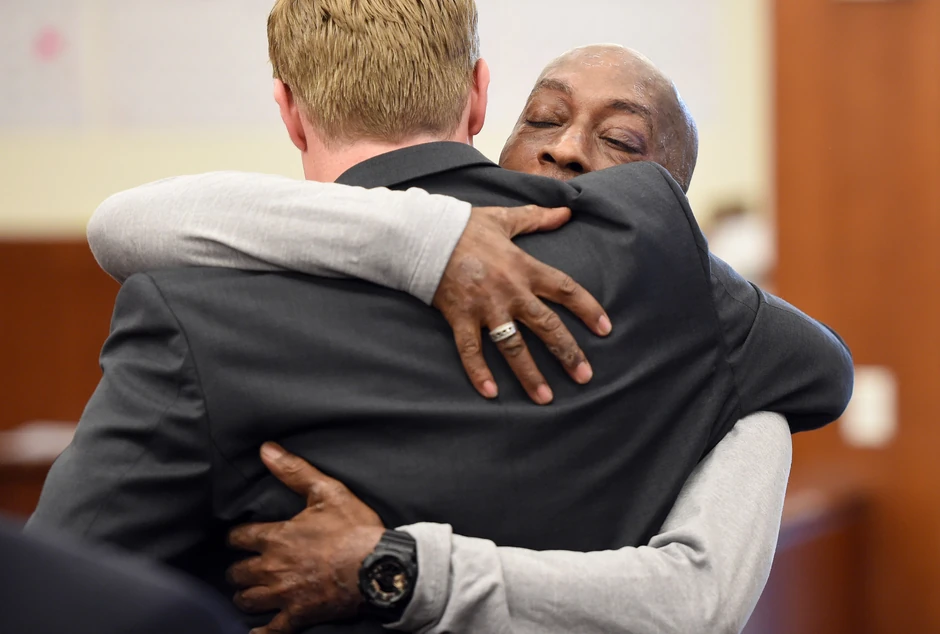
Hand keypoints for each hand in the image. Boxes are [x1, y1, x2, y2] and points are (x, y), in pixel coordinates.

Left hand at [227, 443, 384, 633]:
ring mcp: (284, 595)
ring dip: (245, 595)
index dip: (236, 537)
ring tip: (249, 591)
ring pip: (247, 600)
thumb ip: (294, 471)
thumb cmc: (354, 528)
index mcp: (276, 537)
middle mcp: (272, 568)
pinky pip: (271, 630)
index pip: (239, 538)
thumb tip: (266, 449)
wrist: (377, 566)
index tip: (239, 538)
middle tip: (244, 566)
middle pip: (238, 572)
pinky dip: (260, 632)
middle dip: (238, 568)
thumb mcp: (327, 491)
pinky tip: (254, 633)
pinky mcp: (298, 615)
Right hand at [435, 205, 611, 404]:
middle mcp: (510, 291)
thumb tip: (567, 211)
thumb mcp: (504, 218)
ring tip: (546, 398)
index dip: (588, 309)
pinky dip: (478, 372)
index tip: (605, 329)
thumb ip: (537, 218)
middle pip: (546, 325)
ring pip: (513, 346)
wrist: (424, 235)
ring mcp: (485, 307)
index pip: (565, 290)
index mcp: (524, 267)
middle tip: (584, 376)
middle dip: (567, 352)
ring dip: (530, 373)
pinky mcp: (460, 317)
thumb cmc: (465, 227)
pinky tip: (490, 394)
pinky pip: (471, 350)